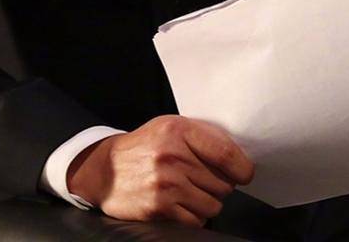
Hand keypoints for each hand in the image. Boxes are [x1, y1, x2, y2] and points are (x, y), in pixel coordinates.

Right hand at [64, 115, 253, 226]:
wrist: (105, 170)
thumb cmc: (144, 148)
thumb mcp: (169, 128)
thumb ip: (202, 136)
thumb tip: (240, 156)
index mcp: (178, 130)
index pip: (227, 153)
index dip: (243, 169)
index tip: (244, 175)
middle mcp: (172, 155)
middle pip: (223, 183)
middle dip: (219, 186)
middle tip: (202, 181)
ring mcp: (166, 183)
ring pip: (213, 205)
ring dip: (206, 203)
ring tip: (189, 193)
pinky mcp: (159, 207)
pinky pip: (197, 220)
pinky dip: (193, 217)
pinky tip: (179, 205)